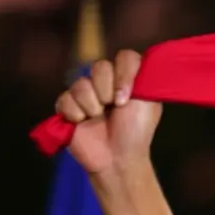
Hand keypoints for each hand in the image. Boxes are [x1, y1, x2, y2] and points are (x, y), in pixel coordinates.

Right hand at [53, 50, 160, 179]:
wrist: (117, 157)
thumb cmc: (136, 131)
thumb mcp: (149, 102)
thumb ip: (146, 77)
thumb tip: (145, 56)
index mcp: (127, 77)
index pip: (125, 57)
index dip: (124, 75)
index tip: (125, 99)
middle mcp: (106, 81)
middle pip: (99, 66)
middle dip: (106, 91)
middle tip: (113, 109)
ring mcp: (86, 92)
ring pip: (80, 83)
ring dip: (92, 106)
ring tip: (97, 119)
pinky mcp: (67, 105)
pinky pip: (65, 99)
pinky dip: (76, 114)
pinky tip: (83, 124)